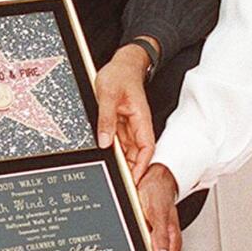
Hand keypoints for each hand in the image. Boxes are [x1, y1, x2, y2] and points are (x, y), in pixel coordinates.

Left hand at [94, 43, 155, 181]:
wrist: (121, 65)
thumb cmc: (119, 75)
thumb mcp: (107, 95)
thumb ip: (106, 119)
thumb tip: (104, 141)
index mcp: (141, 118)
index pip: (147, 148)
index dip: (143, 166)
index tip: (135, 180)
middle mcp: (137, 125)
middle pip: (137, 154)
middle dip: (132, 171)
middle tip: (122, 185)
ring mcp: (128, 126)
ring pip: (127, 151)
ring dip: (123, 164)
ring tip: (116, 178)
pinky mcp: (119, 125)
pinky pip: (118, 143)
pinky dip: (114, 153)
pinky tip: (108, 161)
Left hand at [137, 164, 180, 250]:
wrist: (150, 176)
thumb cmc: (159, 191)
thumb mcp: (159, 213)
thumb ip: (162, 236)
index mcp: (172, 239)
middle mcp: (163, 240)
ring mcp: (152, 235)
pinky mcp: (142, 230)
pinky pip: (137, 242)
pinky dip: (131, 245)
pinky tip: (124, 245)